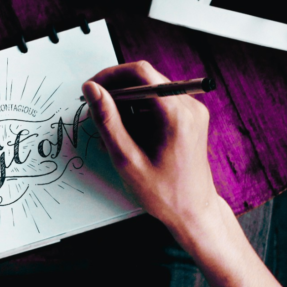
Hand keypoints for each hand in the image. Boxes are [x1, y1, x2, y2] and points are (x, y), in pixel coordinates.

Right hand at [82, 61, 223, 242]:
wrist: (194, 213)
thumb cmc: (164, 194)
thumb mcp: (127, 159)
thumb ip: (107, 121)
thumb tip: (92, 89)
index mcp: (177, 115)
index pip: (141, 72)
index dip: (111, 75)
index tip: (92, 89)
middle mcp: (189, 107)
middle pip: (145, 79)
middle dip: (117, 93)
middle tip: (97, 114)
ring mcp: (192, 111)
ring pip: (149, 91)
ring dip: (126, 106)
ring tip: (113, 134)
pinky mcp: (189, 118)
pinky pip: (159, 103)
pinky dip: (139, 114)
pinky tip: (129, 137)